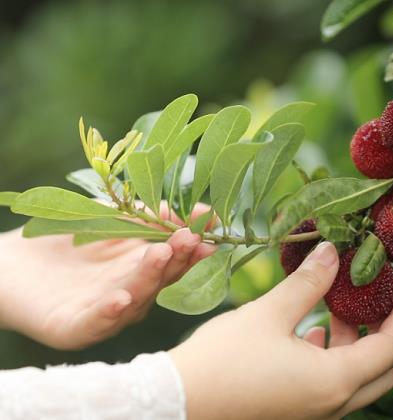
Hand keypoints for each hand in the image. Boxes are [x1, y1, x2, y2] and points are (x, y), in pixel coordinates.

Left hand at [0, 203, 215, 349]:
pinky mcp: (73, 328)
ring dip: (149, 278)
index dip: (192, 247)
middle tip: (188, 238)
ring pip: (134, 300)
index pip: (174, 261)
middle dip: (176, 259)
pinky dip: (109, 312)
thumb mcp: (115, 218)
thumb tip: (203, 213)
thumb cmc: (67, 238)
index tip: (208, 229)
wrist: (9, 263)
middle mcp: (130, 296)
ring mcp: (104, 314)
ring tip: (160, 254)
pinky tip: (120, 298)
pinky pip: (95, 323)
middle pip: (160, 280)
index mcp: (142, 272)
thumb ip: (153, 216)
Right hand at [169, 242, 392, 419]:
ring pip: (353, 380)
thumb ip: (307, 283)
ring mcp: (311, 414)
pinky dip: (331, 361)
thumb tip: (331, 252)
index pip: (389, 348)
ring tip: (338, 310)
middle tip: (378, 301)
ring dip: (354, 345)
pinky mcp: (292, 413)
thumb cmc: (222, 360)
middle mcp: (329, 406)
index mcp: (332, 381)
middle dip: (385, 333)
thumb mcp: (269, 313)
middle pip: (380, 371)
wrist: (175, 405)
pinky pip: (329, 389)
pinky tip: (310, 336)